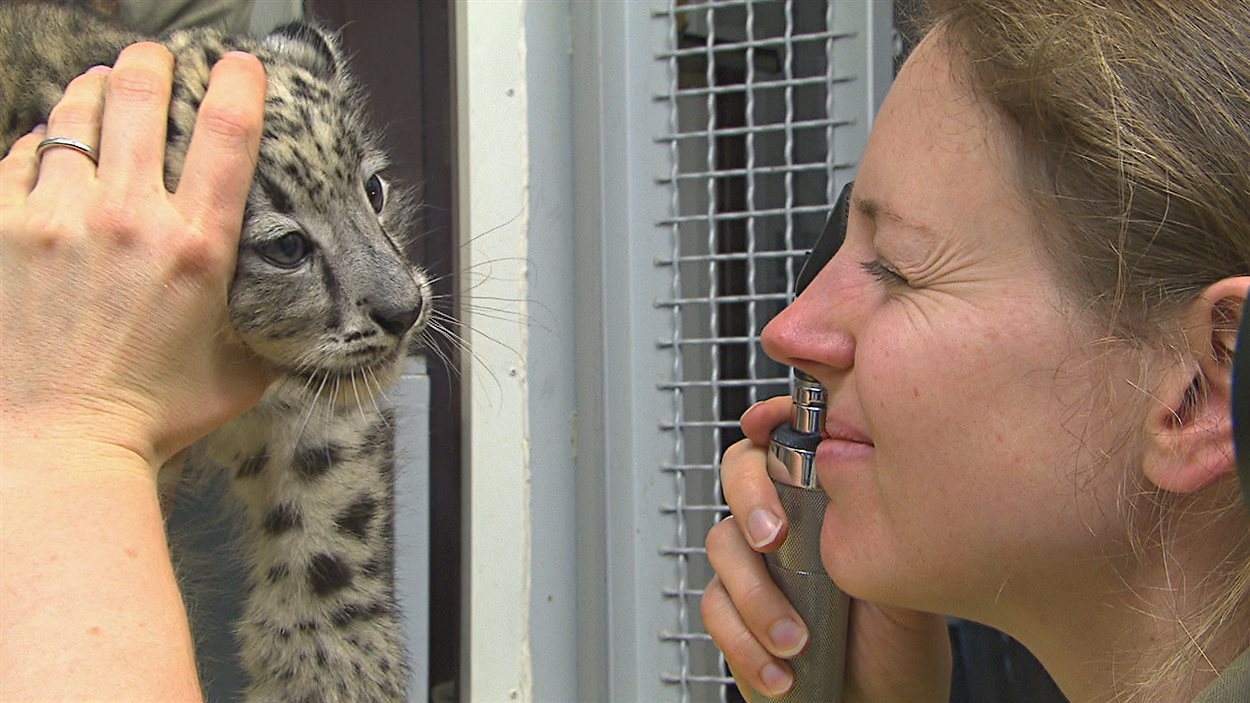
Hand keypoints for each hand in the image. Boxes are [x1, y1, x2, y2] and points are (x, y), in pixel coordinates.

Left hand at [0, 43, 272, 473]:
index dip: (241, 82)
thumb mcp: (239, 378)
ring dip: (94, 91)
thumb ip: (274, 340)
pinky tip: (54, 150)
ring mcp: (60, 219)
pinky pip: (20, 154)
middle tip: (160, 60)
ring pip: (75, 112)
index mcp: (198, 249)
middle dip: (155, 63)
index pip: (230, 133)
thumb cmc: (151, 418)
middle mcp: (131, 220)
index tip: (242, 65)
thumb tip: (307, 330)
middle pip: (141, 94)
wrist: (59, 445)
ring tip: (102, 89)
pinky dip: (41, 143)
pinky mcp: (4, 232)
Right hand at [702, 396, 952, 701]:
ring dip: (757, 596)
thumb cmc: (899, 651)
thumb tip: (864, 481)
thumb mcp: (910, 589)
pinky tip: (781, 669)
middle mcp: (788, 526)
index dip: (772, 420)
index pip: (791, 440)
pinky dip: (744, 641)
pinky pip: (715, 608)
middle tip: (773, 537)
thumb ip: (882, 537)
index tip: (766, 424)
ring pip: (724, 545)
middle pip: (740, 472)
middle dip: (751, 498)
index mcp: (829, 504)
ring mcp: (758, 568)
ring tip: (797, 641)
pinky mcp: (734, 614)